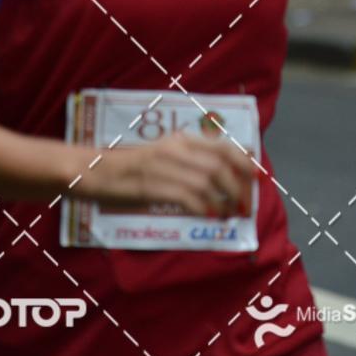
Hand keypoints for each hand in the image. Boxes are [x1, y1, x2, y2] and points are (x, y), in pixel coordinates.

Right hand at [85, 131, 254, 217]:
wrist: (95, 172)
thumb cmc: (132, 168)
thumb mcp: (164, 156)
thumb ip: (191, 162)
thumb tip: (222, 178)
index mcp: (181, 139)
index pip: (223, 146)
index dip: (246, 162)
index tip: (260, 179)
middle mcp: (175, 148)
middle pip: (220, 166)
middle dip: (239, 188)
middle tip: (245, 207)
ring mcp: (163, 166)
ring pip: (207, 182)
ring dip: (224, 201)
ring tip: (230, 215)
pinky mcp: (152, 185)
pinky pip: (187, 197)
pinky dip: (204, 208)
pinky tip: (209, 216)